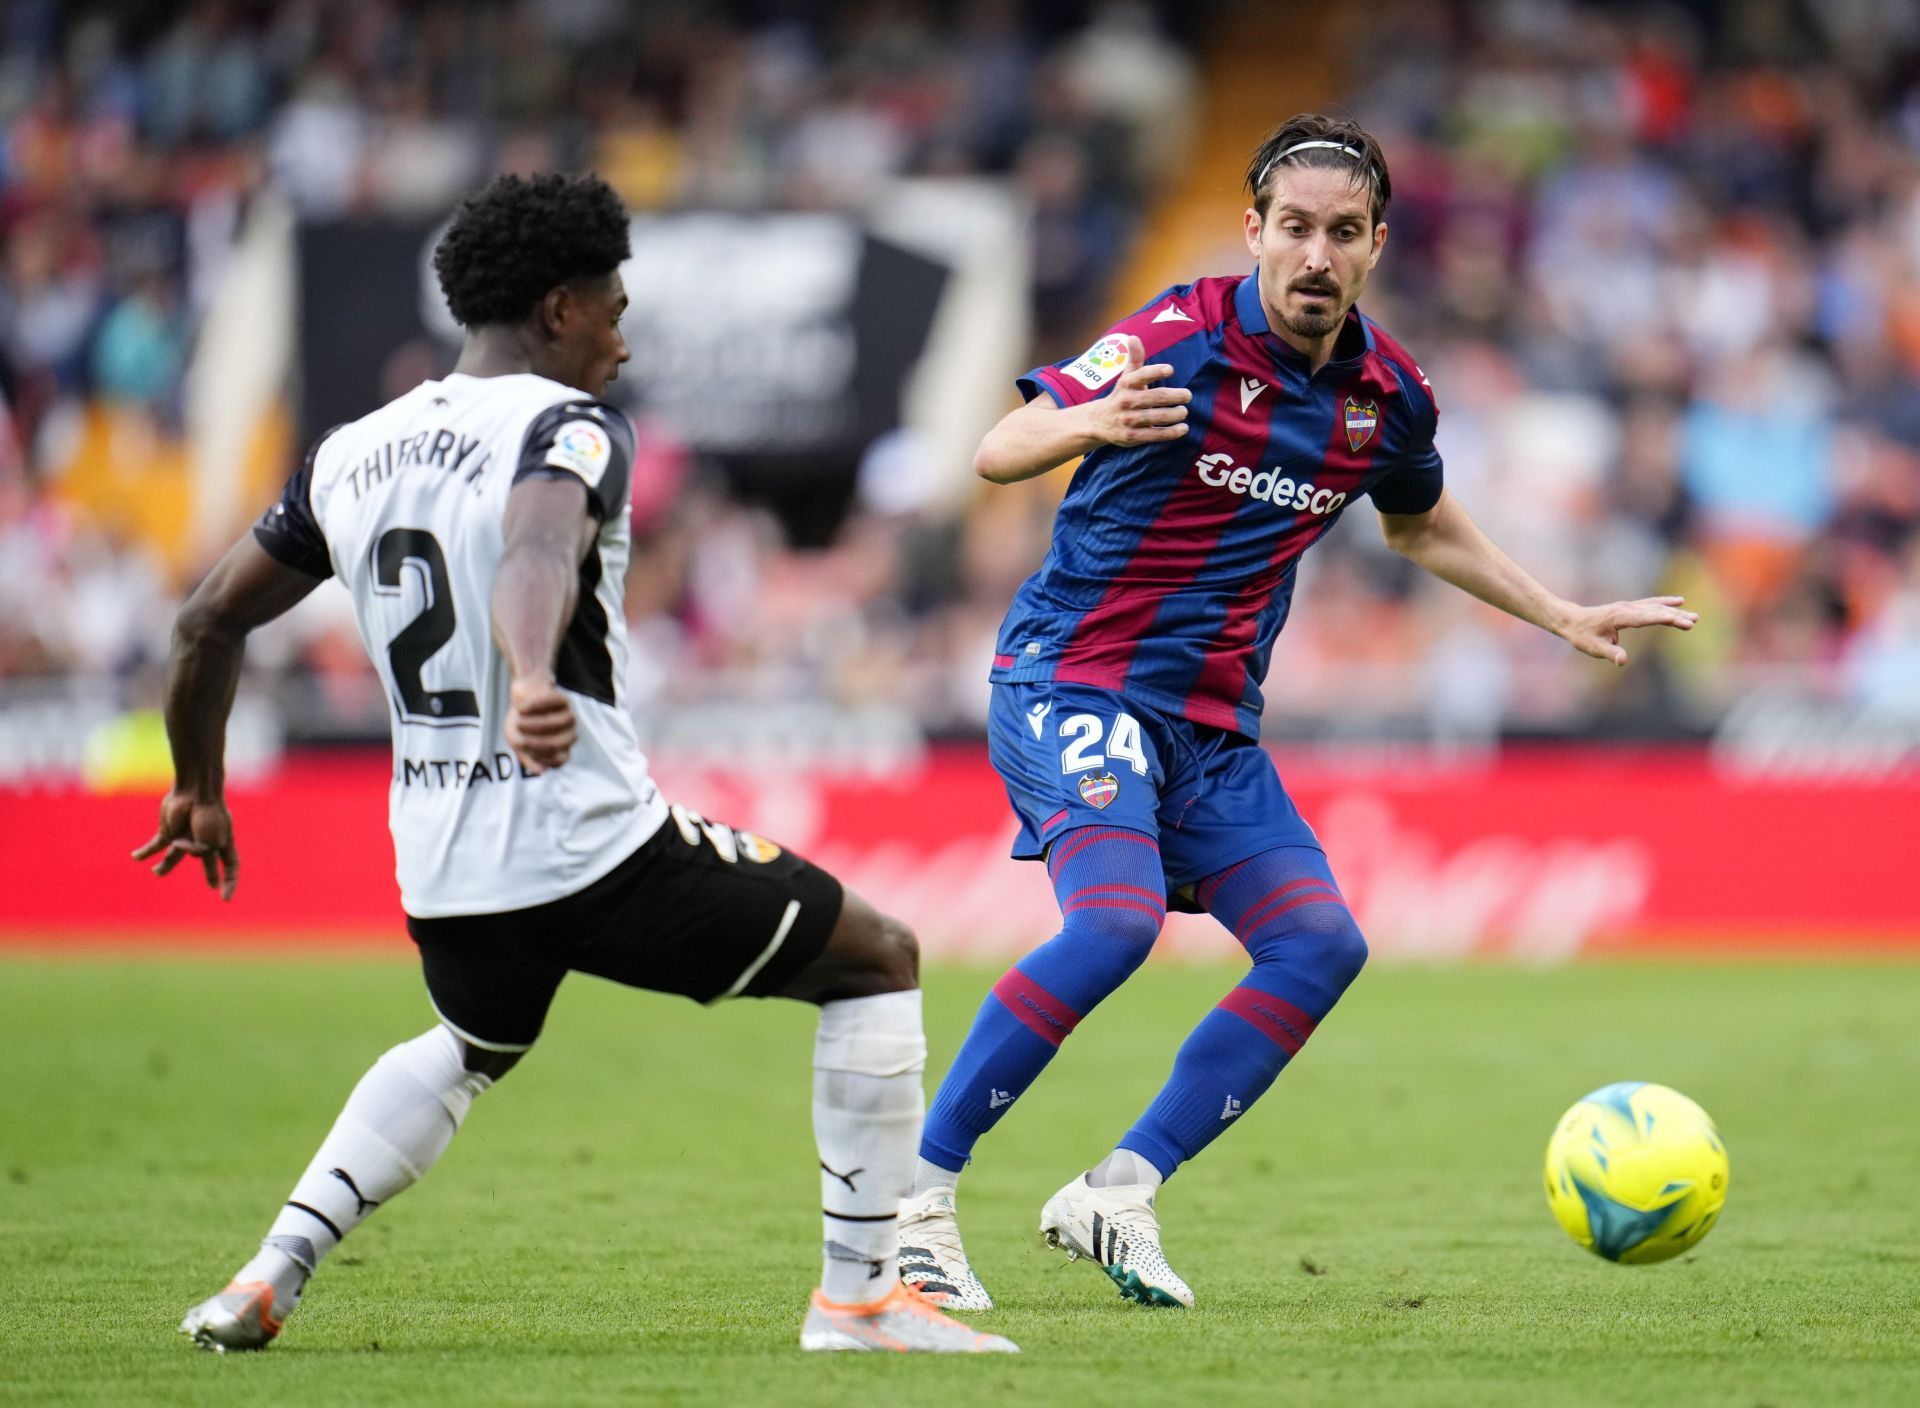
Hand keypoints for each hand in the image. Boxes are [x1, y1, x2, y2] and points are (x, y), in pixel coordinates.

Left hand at [132, 790, 238, 900]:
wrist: (195, 792)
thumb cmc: (209, 815)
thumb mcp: (211, 840)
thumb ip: (199, 851)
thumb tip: (177, 849)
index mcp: (224, 842)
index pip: (230, 866)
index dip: (230, 882)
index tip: (225, 898)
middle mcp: (206, 841)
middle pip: (207, 862)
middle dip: (210, 874)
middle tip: (212, 885)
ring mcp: (187, 836)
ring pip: (174, 856)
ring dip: (165, 866)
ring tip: (156, 872)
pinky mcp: (168, 830)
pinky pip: (155, 845)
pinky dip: (145, 851)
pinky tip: (135, 857)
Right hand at [506, 671, 575, 772]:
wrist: (521, 699)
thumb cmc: (521, 723)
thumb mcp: (518, 744)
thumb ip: (528, 759)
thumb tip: (541, 771)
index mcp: (560, 748)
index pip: (560, 759)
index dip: (543, 757)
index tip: (525, 751)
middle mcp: (568, 733)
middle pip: (560, 742)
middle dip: (538, 743)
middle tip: (520, 740)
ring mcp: (567, 715)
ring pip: (560, 723)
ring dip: (537, 725)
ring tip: (519, 724)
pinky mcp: (562, 699)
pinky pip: (551, 703)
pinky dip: (533, 706)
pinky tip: (520, 709)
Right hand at [1086, 335, 1190, 446]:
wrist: (1099, 423)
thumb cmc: (1121, 396)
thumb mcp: (1126, 378)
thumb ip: (1134, 359)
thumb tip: (1133, 337)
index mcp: (1125, 384)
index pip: (1141, 375)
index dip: (1155, 371)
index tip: (1170, 369)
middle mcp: (1126, 401)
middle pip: (1155, 397)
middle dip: (1174, 396)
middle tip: (1187, 395)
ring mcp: (1129, 420)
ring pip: (1157, 417)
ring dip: (1175, 414)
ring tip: (1184, 411)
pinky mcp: (1132, 437)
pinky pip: (1155, 435)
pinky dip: (1171, 432)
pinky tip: (1183, 428)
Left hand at [1557, 595, 1698, 665]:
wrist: (1572, 620)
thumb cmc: (1583, 635)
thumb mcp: (1594, 648)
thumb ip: (1610, 653)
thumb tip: (1623, 661)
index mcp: (1619, 617)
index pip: (1644, 617)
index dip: (1662, 618)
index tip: (1678, 621)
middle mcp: (1626, 608)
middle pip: (1654, 611)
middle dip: (1674, 617)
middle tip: (1693, 622)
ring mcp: (1628, 606)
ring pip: (1655, 607)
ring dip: (1674, 611)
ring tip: (1694, 617)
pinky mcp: (1630, 608)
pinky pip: (1651, 604)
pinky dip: (1665, 603)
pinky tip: (1679, 602)